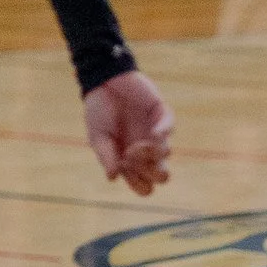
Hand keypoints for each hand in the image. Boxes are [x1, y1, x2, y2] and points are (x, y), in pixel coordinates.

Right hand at [85, 68, 172, 195]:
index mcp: (131, 161)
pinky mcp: (161, 114)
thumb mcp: (97, 136)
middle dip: (148, 172)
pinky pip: (169, 128)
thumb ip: (105, 156)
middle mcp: (146, 150)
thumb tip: (112, 178)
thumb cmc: (98, 110)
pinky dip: (163, 133)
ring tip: (134, 146)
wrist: (102, 81)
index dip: (137, 183)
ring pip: (166, 155)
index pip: (145, 186)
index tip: (123, 168)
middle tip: (130, 157)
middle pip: (161, 176)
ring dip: (150, 154)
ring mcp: (155, 133)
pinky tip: (153, 133)